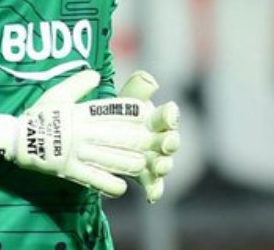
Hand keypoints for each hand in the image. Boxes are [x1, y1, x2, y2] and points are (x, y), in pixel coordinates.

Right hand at [0, 70, 160, 196]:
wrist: (16, 138)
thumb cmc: (38, 114)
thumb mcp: (56, 94)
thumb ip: (78, 85)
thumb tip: (96, 74)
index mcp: (78, 112)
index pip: (110, 111)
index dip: (131, 112)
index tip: (146, 113)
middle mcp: (80, 132)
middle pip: (116, 136)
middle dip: (138, 139)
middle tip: (154, 141)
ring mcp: (75, 152)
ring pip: (109, 158)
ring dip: (129, 162)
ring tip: (142, 163)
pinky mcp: (69, 170)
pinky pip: (93, 179)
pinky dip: (109, 184)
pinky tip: (122, 186)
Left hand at [118, 71, 179, 202]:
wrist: (102, 137)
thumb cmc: (119, 114)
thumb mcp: (125, 99)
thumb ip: (137, 88)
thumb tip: (149, 79)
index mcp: (156, 119)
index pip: (167, 116)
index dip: (169, 114)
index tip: (170, 109)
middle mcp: (160, 139)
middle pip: (170, 141)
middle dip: (170, 141)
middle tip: (167, 141)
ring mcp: (155, 159)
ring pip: (164, 164)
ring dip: (164, 165)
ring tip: (159, 166)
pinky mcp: (146, 177)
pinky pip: (154, 185)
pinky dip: (155, 189)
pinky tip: (152, 194)